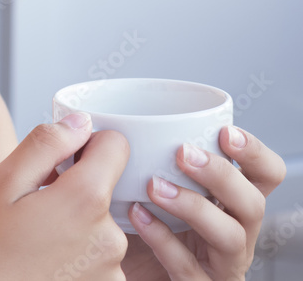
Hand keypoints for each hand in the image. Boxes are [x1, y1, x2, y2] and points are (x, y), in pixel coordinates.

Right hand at [0, 113, 129, 279]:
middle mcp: (109, 238)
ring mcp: (110, 272)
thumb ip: (45, 145)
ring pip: (96, 226)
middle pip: (103, 190)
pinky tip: (39, 266)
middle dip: (70, 192)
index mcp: (84, 201)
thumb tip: (80, 123)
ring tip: (30, 244)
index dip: (86, 144)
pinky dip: (73, 258)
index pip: (115, 146)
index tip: (57, 162)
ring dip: (71, 228)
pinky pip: (95, 260)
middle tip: (28, 212)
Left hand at [121, 125, 286, 279]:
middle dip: (222, 175)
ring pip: (230, 237)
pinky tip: (138, 216)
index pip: (266, 176)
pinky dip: (162, 239)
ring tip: (155, 186)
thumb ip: (152, 158)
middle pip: (253, 204)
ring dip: (195, 207)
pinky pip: (188, 267)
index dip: (255, 153)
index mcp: (232, 204)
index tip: (225, 131)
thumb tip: (120, 120)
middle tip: (183, 153)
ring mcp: (220, 264)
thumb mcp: (154, 186)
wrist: (121, 270)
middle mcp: (236, 233)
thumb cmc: (140, 223)